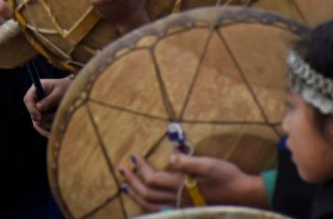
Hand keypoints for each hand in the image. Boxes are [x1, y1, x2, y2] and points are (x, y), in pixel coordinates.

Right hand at [23, 75, 72, 137]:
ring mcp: (38, 110)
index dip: (31, 109)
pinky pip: (41, 128)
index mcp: (36, 89)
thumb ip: (49, 100)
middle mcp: (35, 100)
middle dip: (43, 119)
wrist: (73, 90)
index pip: (27, 100)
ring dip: (48, 125)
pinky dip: (47, 131)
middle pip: (32, 114)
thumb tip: (38, 108)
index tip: (39, 117)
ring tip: (62, 120)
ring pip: (37, 123)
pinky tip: (54, 134)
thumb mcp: (60, 92)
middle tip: (57, 118)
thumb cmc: (67, 88)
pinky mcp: (43, 117)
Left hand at [119, 153, 268, 210]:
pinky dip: (147, 205)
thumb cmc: (228, 177)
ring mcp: (182, 206)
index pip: (153, 179)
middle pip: (147, 193)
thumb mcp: (210, 165)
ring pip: (151, 205)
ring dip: (136, 194)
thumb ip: (189, 162)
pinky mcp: (186, 209)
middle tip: (121, 167)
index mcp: (182, 186)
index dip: (141, 168)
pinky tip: (143, 200)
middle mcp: (178, 199)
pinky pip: (160, 211)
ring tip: (125, 185)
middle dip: (132, 180)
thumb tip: (170, 156)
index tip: (133, 155)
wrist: (245, 195)